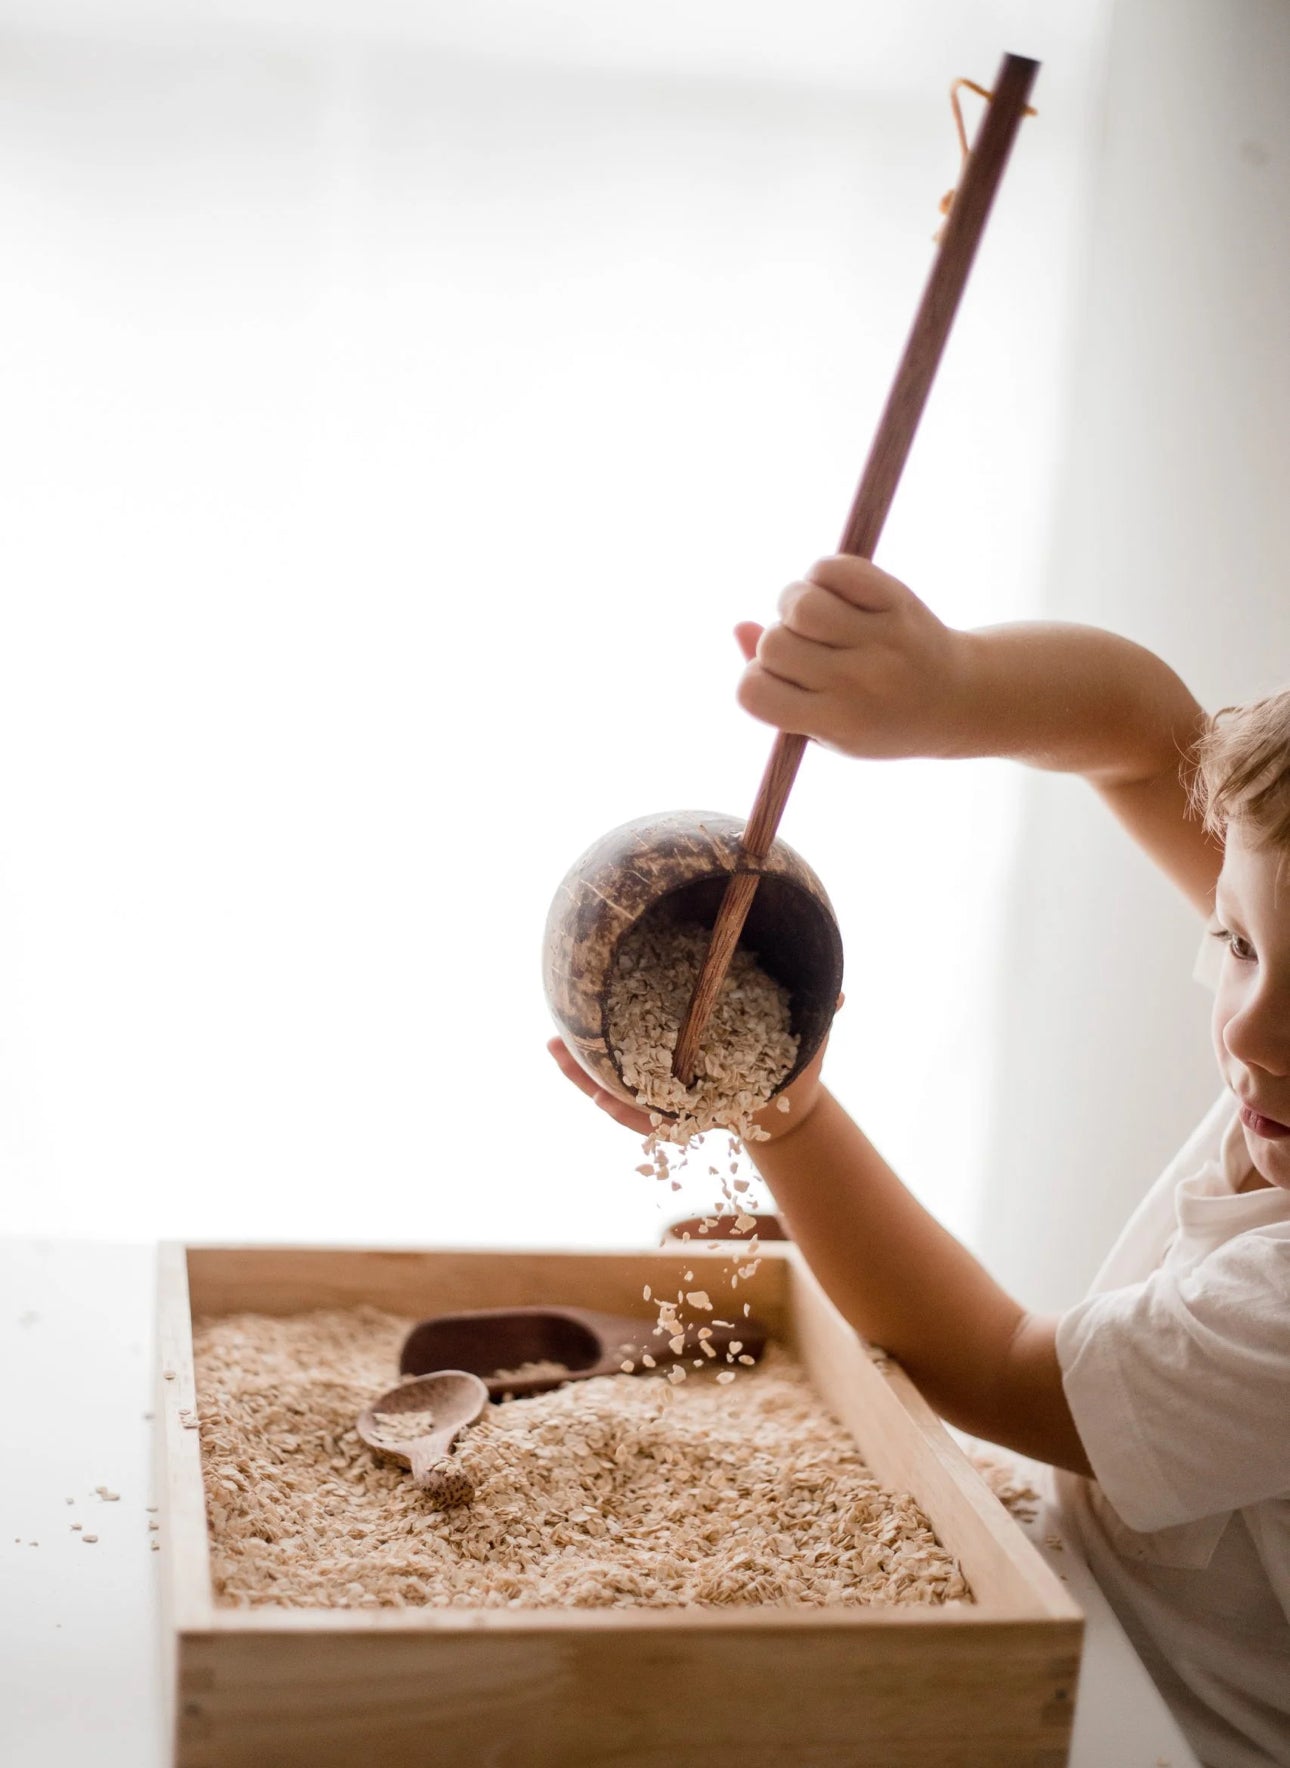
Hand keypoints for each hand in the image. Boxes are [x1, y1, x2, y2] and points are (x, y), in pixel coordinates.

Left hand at [546, 998, 839, 1145]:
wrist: (781, 1107)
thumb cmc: (788, 1072)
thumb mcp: (805, 1048)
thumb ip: (819, 1018)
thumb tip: (840, 992)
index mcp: (711, 1101)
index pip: (665, 1108)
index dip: (634, 1103)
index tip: (607, 1090)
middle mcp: (681, 1106)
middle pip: (627, 1102)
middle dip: (592, 1082)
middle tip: (557, 1053)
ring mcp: (663, 1101)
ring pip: (613, 1094)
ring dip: (580, 1073)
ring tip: (548, 1047)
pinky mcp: (653, 1091)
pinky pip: (615, 1086)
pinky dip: (589, 1071)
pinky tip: (562, 1048)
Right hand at [735, 555, 967, 758]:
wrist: (960, 700)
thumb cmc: (880, 720)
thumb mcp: (827, 729)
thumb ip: (777, 691)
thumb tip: (740, 627)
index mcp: (835, 721)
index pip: (754, 691)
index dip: (756, 680)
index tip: (779, 682)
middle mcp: (857, 681)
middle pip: (774, 644)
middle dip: (778, 643)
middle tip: (808, 651)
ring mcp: (880, 639)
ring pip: (799, 603)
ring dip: (795, 604)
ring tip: (816, 617)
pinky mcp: (896, 601)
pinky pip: (833, 569)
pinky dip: (823, 575)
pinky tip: (836, 594)